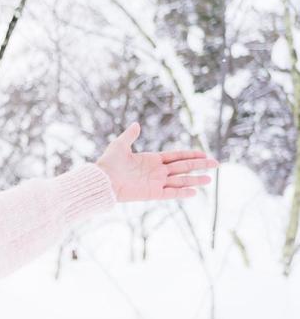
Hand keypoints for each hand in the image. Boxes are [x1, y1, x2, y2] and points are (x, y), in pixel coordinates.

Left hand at [95, 122, 217, 202]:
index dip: (191, 155)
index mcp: (152, 160)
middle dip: (200, 166)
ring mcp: (155, 183)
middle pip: (183, 167)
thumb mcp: (119, 145)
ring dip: (195, 180)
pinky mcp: (151, 193)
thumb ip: (130, 136)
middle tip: (216, 164)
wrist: (101, 180)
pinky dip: (181, 193)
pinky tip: (194, 192)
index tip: (204, 154)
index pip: (177, 156)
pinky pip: (170, 194)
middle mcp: (157, 171)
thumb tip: (136, 124)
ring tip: (210, 180)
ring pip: (180, 181)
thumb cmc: (108, 163)